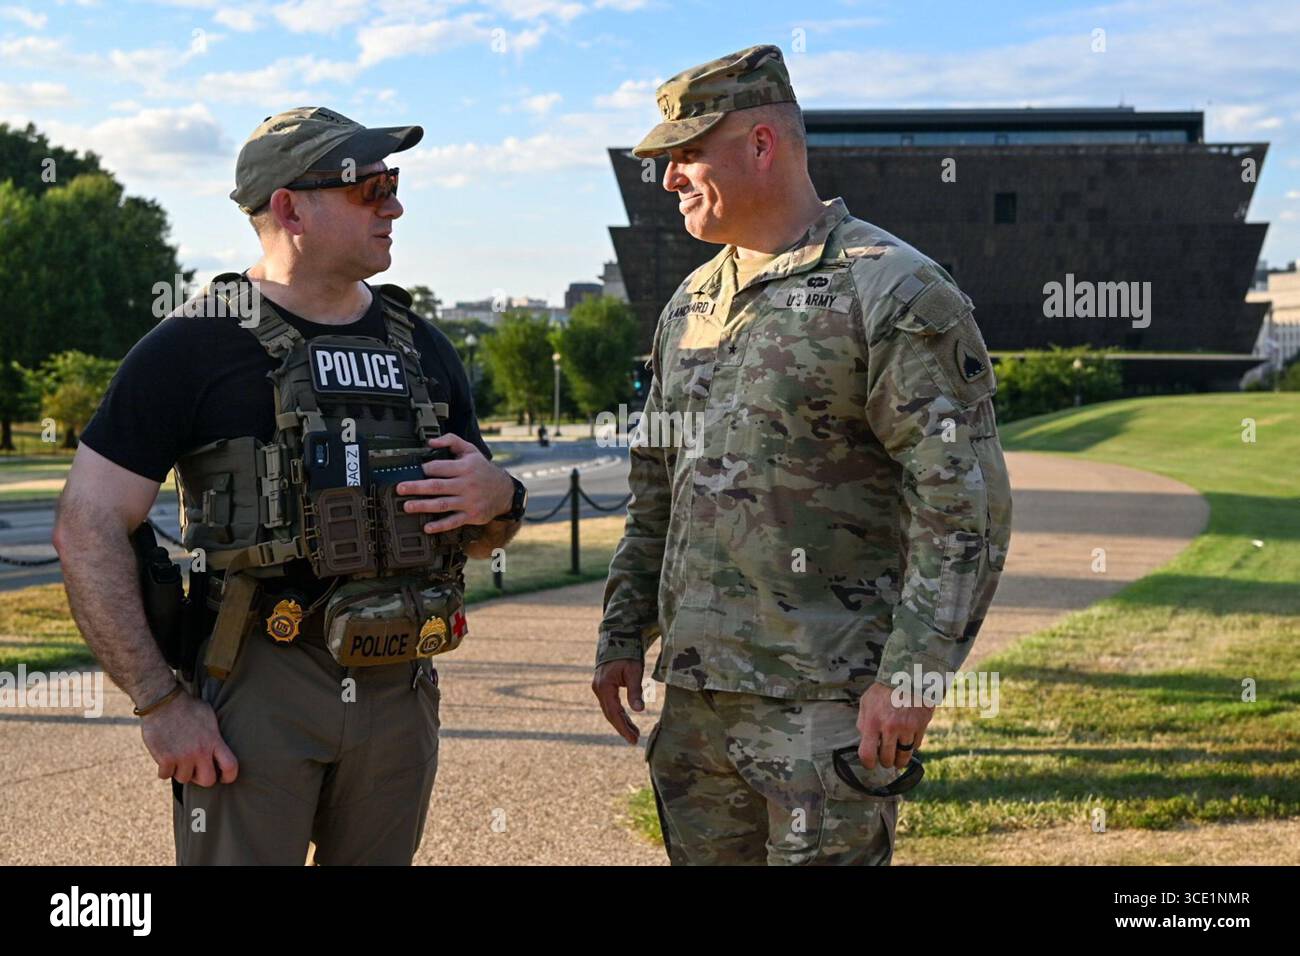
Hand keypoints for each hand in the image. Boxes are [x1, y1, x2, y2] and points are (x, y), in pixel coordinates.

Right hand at [140, 692, 238, 787]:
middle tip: (196, 770)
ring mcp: (182, 756)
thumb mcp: (210, 717)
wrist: (163, 701)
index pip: (230, 766)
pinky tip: (165, 758)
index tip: (223, 777)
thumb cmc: (188, 707)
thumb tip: (218, 749)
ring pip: (184, 779)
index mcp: (214, 740)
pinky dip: (164, 769)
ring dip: (180, 771)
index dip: (229, 776)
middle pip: (207, 781)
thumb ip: (215, 736)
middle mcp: (200, 751)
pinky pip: (165, 776)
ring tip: (178, 758)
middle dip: (201, 778)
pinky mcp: (165, 759)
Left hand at [397, 433, 514, 533]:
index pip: (439, 467)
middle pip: (437, 486)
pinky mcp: (471, 515)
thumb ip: (451, 440)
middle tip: (401, 489)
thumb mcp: (471, 450)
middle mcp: (466, 484)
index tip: (411, 471)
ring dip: (423, 506)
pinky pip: (454, 521)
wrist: (505, 491)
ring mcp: (469, 501)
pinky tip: (428, 527)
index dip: (424, 469)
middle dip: (417, 487)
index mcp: (464, 467)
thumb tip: (431, 442)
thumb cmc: (483, 470)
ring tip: (407, 506)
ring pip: (442, 504)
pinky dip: (440, 525)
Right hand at [592, 659, 644, 744]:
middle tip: (634, 740)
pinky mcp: (603, 687)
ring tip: (634, 734)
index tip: (633, 739)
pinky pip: (610, 705)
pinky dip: (619, 714)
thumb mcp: (634, 672)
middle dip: (622, 728)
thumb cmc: (627, 654)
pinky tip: (627, 721)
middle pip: (610, 714)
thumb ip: (635, 691)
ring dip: (621, 722)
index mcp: (605, 686)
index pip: (614, 713)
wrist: (617, 639)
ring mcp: (599, 688)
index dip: (623, 727)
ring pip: (610, 711)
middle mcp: (599, 689)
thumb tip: (639, 710)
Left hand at [856, 681, 933, 770]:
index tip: (870, 764)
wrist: (908, 676)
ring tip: (896, 757)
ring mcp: (907, 728)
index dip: (868, 764)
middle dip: (885, 761)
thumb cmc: (883, 691)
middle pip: (887, 759)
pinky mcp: (921, 726)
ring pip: (903, 757)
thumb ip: (864, 724)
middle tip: (885, 758)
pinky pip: (916, 746)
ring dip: (899, 760)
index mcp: (872, 722)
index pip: (867, 755)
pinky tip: (907, 739)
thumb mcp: (866, 703)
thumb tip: (865, 742)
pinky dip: (911, 746)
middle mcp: (890, 727)